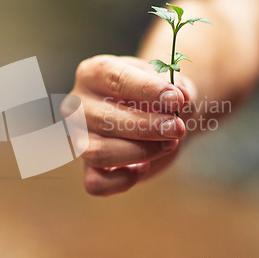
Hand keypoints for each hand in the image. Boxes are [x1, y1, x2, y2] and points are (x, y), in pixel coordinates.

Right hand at [69, 55, 191, 195]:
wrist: (160, 116)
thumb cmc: (159, 95)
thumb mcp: (171, 84)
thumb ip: (176, 88)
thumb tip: (180, 98)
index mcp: (92, 73)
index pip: (114, 79)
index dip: (147, 90)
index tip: (176, 99)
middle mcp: (78, 105)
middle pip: (104, 119)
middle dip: (146, 126)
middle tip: (177, 128)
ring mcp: (79, 138)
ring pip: (98, 153)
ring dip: (140, 152)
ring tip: (169, 144)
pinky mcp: (88, 168)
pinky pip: (95, 183)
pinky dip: (122, 181)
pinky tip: (144, 168)